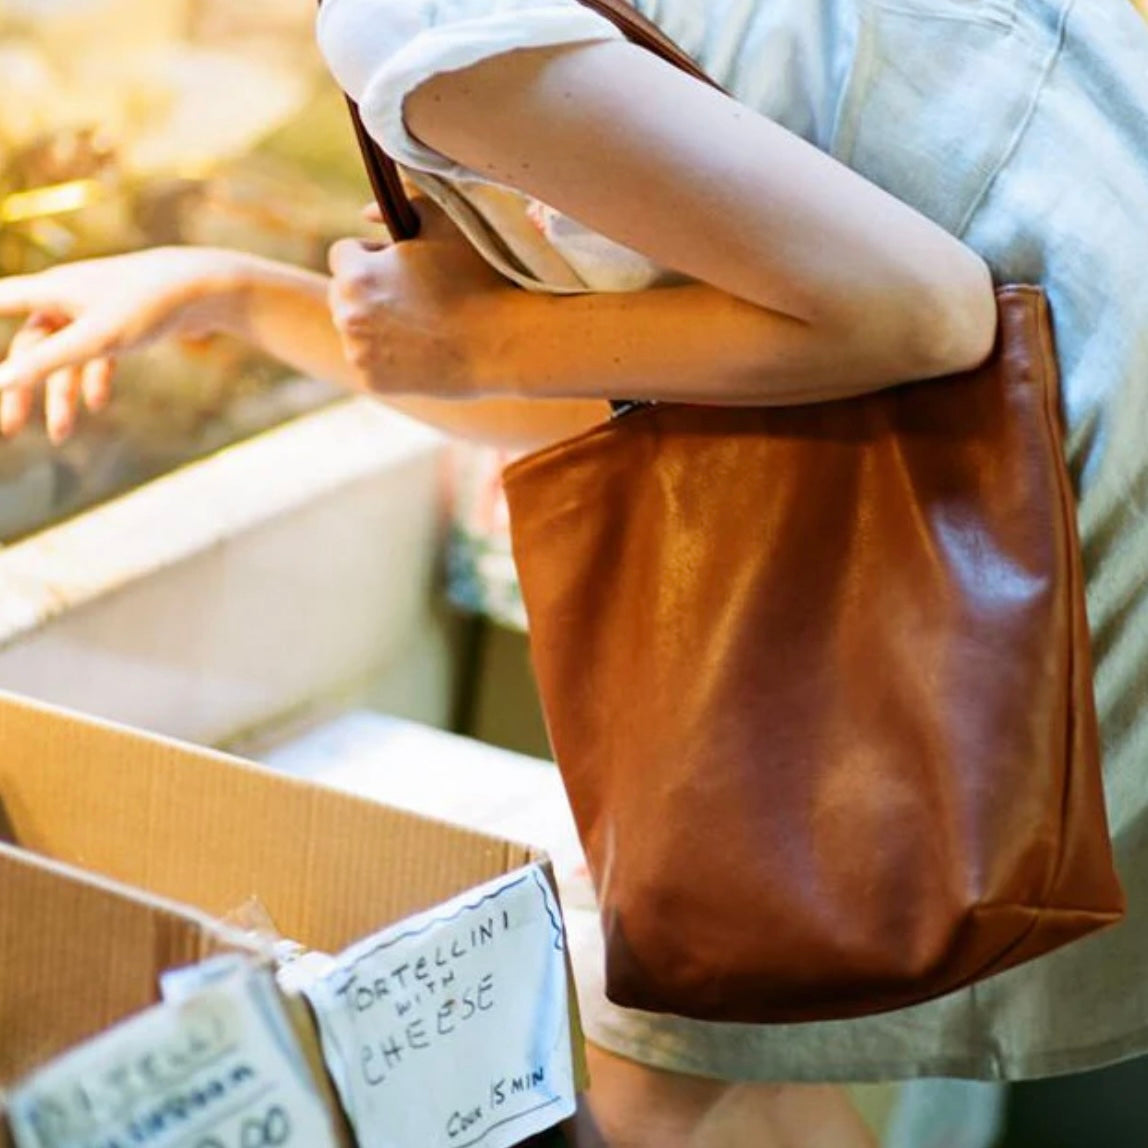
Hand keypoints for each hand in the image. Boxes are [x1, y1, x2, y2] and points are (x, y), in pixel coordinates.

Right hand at [0, 246, 253, 442]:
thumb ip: (46, 362)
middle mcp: (66, 296)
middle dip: (21, 388)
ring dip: (62, 395)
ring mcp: (94, 309)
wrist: (207, 287)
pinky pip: (97, 354)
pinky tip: (99, 406)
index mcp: (50, 290)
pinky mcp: (122, 321)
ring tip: (62, 436)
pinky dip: (95, 380)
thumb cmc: (149, 305)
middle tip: (10, 429)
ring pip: (66, 357)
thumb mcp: (96, 339)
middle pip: (30, 347)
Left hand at [328, 199, 509, 396]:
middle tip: (412, 295)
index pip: (343, 254)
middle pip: (342, 293)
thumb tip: (364, 213)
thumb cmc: (477, 280)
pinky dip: (387, 357)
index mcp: (356, 274)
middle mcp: (348, 315)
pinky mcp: (373, 382)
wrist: (502, 344)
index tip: (403, 265)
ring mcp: (359, 353)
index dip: (373, 256)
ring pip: (355, 329)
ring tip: (419, 323)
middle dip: (367, 290)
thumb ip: (404, 204)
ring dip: (375, 323)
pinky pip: (369, 362)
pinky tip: (421, 350)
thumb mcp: (445, 226)